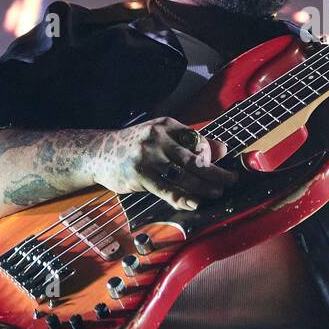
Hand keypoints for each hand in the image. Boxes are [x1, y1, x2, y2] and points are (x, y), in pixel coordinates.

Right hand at [83, 118, 237, 209]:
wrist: (98, 152)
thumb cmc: (135, 146)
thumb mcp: (161, 136)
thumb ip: (190, 142)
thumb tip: (223, 149)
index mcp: (166, 126)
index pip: (197, 139)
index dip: (212, 154)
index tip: (223, 165)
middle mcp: (158, 138)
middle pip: (194, 158)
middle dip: (215, 172)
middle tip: (231, 180)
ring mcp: (148, 157)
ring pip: (184, 175)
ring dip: (204, 187)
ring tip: (216, 193)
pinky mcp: (140, 175)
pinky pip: (167, 189)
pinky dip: (182, 198)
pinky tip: (194, 203)